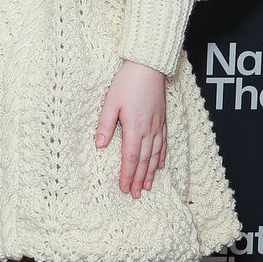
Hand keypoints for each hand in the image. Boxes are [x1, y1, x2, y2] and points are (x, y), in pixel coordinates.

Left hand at [95, 60, 166, 199]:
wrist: (148, 66)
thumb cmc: (127, 82)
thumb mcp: (110, 102)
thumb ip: (105, 125)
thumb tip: (99, 145)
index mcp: (134, 127)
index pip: (130, 157)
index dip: (127, 175)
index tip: (124, 188)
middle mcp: (148, 129)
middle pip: (144, 160)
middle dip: (138, 179)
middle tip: (134, 195)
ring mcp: (157, 125)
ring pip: (155, 155)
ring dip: (151, 172)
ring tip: (147, 187)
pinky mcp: (162, 119)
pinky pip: (163, 143)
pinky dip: (162, 156)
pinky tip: (160, 165)